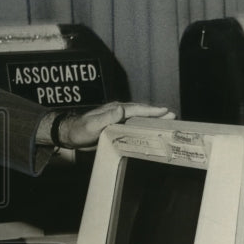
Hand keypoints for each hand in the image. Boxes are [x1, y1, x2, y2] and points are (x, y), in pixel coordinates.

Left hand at [53, 102, 174, 148]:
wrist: (70, 134)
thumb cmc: (79, 130)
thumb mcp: (92, 124)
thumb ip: (106, 117)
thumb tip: (121, 109)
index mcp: (115, 110)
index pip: (136, 110)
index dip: (151, 111)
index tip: (165, 111)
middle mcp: (117, 112)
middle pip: (141, 112)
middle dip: (156, 114)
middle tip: (172, 115)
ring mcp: (117, 119)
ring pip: (138, 118)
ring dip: (151, 120)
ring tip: (166, 121)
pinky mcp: (115, 127)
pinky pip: (133, 125)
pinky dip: (143, 126)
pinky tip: (149, 130)